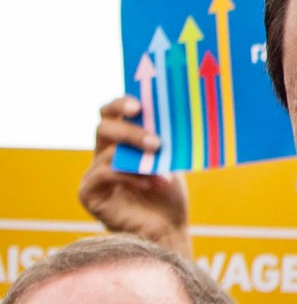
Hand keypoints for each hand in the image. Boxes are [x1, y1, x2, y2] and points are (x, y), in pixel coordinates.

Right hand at [78, 96, 192, 257]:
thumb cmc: (169, 195)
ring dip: (137, 158)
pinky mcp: (89, 195)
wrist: (169, 230)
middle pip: (104, 128)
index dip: (120, 104)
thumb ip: (161, 139)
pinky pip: (103, 175)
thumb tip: (169, 113)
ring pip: (106, 153)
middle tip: (156, 142)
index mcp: (120, 142)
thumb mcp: (168, 161)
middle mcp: (103, 155)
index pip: (111, 113)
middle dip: (131, 132)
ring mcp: (94, 175)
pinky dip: (128, 176)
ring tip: (160, 165)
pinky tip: (149, 182)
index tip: (139, 106)